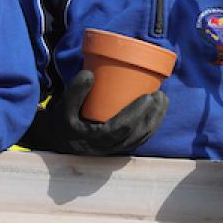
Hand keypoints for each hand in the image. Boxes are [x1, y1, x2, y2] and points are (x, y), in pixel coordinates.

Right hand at [23, 69, 168, 154]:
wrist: (59, 140)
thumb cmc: (63, 120)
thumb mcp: (63, 106)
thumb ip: (74, 91)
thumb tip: (89, 73)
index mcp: (96, 139)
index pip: (123, 128)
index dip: (138, 113)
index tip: (148, 96)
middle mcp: (109, 147)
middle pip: (137, 133)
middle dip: (152, 115)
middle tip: (160, 95)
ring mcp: (116, 149)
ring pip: (142, 138)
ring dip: (156, 120)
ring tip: (163, 101)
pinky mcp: (119, 147)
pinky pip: (139, 139)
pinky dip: (151, 126)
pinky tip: (157, 113)